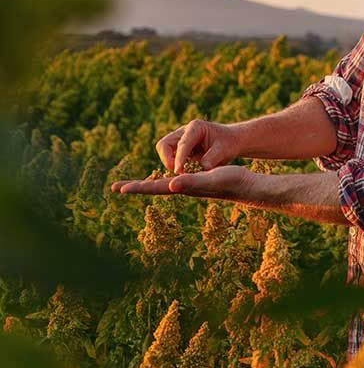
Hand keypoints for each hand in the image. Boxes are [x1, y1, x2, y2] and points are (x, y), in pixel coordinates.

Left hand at [111, 164, 252, 198]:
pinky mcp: (195, 181)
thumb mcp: (208, 179)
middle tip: (115, 188)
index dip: (137, 187)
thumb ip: (189, 182)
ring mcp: (188, 186)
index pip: (154, 188)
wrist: (245, 185)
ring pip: (162, 185)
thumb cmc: (229, 181)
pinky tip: (163, 178)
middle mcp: (182, 189)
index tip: (118, 189)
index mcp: (181, 188)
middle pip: (153, 188)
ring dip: (146, 184)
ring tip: (134, 185)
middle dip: (136, 187)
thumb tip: (171, 185)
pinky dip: (163, 179)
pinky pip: (173, 180)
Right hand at [156, 118, 241, 174]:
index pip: (182, 144)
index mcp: (196, 127)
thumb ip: (212, 158)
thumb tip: (202, 168)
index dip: (179, 158)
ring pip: (164, 151)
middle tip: (178, 173)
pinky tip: (184, 174)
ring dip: (169, 164)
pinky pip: (170, 158)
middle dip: (167, 160)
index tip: (179, 172)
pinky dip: (173, 166)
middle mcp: (184, 131)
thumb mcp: (224, 150)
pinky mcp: (179, 149)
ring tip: (183, 174)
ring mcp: (180, 139)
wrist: (230, 141)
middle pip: (164, 144)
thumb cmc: (228, 143)